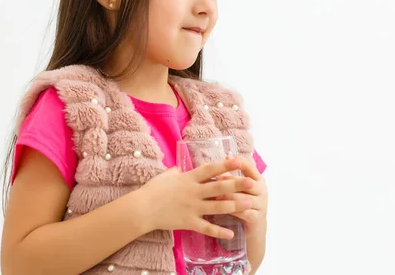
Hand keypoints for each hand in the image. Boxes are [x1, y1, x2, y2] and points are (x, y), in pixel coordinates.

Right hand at [137, 158, 256, 238]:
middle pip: (218, 187)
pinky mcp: (189, 222)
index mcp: (188, 178)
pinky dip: (219, 231)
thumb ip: (179, 171)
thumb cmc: (153, 189)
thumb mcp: (167, 175)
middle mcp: (193, 192)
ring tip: (249, 205)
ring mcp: (192, 208)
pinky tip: (232, 233)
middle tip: (252, 183)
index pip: (210, 169)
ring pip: (217, 207)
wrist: (142, 208)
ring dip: (234, 206)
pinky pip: (207, 228)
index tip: (238, 160)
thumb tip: (184, 167)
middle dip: (236, 185)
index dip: (225, 164)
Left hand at [216, 159, 267, 235]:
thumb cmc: (241, 201)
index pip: (249, 166)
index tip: (227, 158)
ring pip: (244, 198)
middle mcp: (261, 190)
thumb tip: (204, 164)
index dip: (239, 161)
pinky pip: (245, 213)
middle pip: (246, 182)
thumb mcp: (235, 187)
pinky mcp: (257, 217)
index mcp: (257, 179)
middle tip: (216, 179)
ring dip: (229, 196)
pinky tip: (223, 210)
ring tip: (216, 196)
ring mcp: (261, 204)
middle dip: (230, 181)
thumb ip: (224, 176)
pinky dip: (233, 210)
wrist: (254, 225)